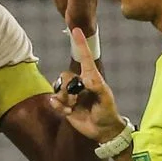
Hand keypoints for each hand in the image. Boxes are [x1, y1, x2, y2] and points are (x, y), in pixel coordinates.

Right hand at [47, 28, 124, 142]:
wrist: (102, 130)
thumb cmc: (107, 112)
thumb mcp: (106, 100)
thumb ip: (98, 88)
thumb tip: (87, 78)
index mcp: (91, 78)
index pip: (84, 58)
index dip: (80, 43)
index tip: (76, 29)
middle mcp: (80, 84)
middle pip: (64, 76)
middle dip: (67, 89)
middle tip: (76, 100)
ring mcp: (71, 94)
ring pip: (57, 88)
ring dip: (62, 99)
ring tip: (72, 107)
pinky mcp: (65, 104)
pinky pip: (53, 100)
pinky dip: (58, 106)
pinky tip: (68, 112)